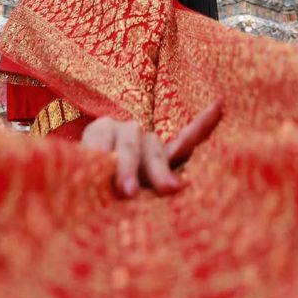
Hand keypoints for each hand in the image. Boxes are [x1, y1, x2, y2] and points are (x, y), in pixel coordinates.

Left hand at [81, 100, 221, 197]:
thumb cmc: (85, 186)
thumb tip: (81, 192)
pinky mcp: (168, 155)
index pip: (100, 142)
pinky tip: (218, 105)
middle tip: (128, 192)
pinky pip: (187, 140)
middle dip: (129, 167)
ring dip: (161, 169)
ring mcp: (149, 141)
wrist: (92, 184)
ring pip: (156, 151)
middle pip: (129, 144)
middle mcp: (125, 131)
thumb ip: (83, 180)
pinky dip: (202, 125)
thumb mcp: (79, 182)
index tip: (106, 185)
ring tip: (171, 189)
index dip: (100, 162)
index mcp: (98, 133)